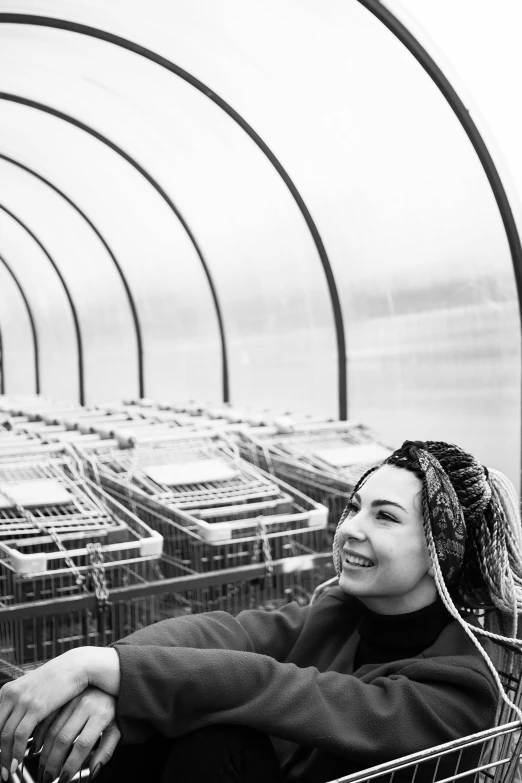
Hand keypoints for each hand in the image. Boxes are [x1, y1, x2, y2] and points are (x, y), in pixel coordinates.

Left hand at [0, 649, 88, 779]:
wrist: (77, 666)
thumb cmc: (58, 680)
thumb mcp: (34, 690)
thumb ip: (22, 705)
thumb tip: (16, 726)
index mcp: (8, 690)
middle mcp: (11, 694)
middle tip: (2, 769)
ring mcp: (22, 699)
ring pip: (6, 735)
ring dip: (6, 757)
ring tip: (10, 771)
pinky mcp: (35, 706)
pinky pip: (21, 735)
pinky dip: (18, 751)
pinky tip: (20, 762)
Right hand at [35, 687, 119, 782]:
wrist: (109, 679)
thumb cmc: (113, 708)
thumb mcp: (116, 729)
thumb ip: (106, 751)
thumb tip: (93, 771)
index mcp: (100, 714)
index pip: (83, 744)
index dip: (72, 764)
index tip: (65, 778)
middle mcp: (85, 705)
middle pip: (64, 738)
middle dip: (53, 762)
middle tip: (49, 778)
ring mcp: (71, 700)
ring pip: (52, 730)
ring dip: (44, 753)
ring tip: (42, 769)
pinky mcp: (61, 698)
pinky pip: (46, 719)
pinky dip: (39, 736)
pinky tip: (37, 749)